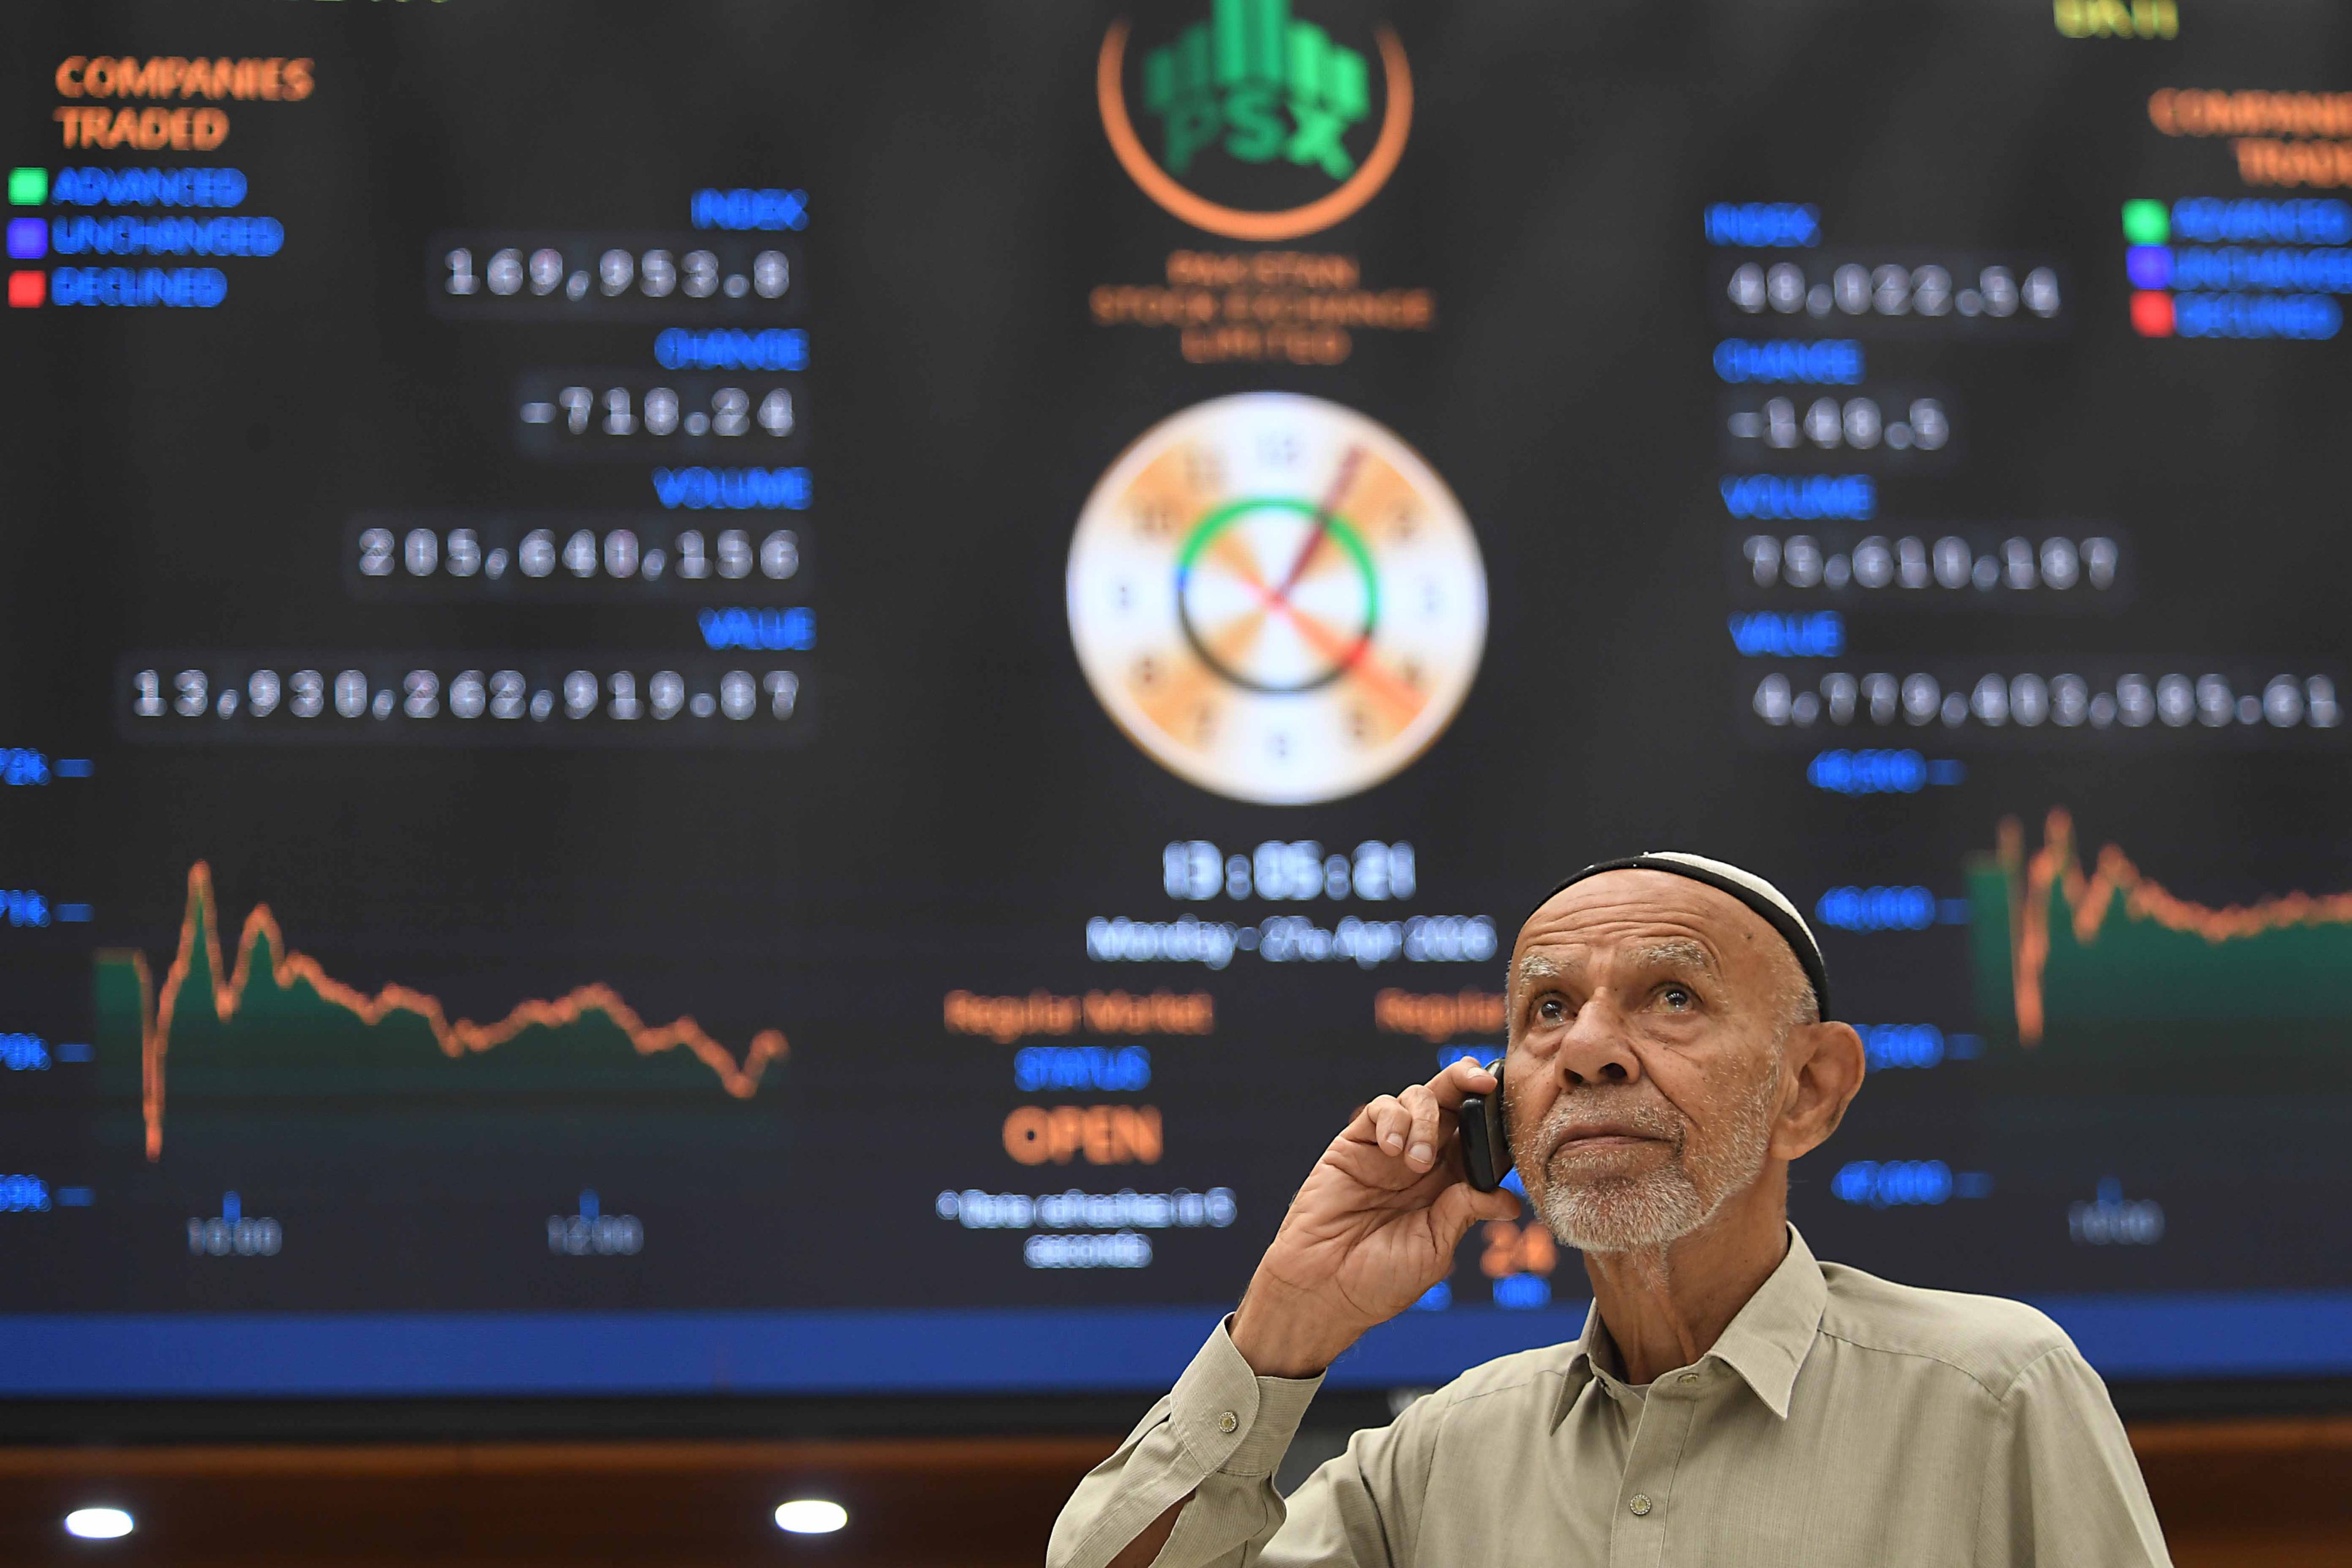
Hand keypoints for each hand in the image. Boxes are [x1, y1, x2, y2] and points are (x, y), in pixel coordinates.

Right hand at [1230, 1057, 1522, 1376]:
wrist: (1323, 1288)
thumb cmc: (1380, 1279)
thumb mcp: (1435, 1249)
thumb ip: (1464, 1212)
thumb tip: (1510, 1199)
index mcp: (1450, 1185)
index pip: (1480, 1138)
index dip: (1497, 1119)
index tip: (1512, 1106)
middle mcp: (1423, 1160)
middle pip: (1453, 1103)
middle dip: (1470, 1082)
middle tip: (1484, 1083)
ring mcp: (1389, 1150)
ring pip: (1419, 1098)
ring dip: (1427, 1119)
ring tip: (1417, 1162)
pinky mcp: (1354, 1143)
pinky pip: (1379, 1110)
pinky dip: (1393, 1119)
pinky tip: (1392, 1149)